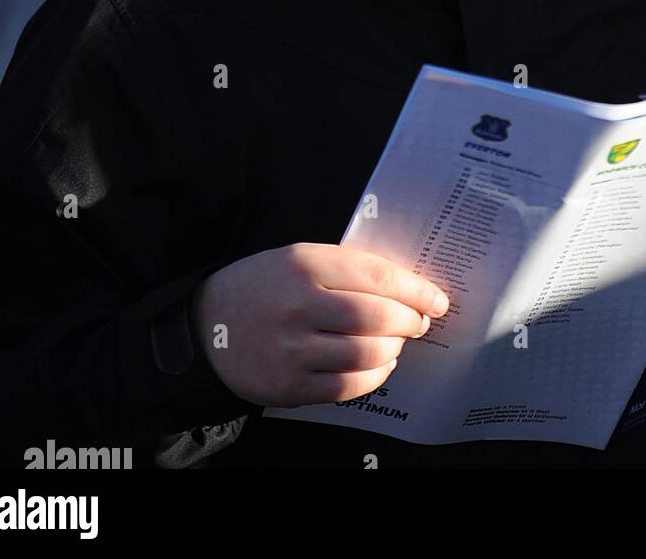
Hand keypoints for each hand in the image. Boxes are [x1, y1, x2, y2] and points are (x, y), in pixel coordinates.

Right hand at [189, 242, 449, 406]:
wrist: (208, 325)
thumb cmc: (264, 285)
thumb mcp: (299, 258)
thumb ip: (347, 269)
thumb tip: (407, 288)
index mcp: (306, 265)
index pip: (378, 275)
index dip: (416, 289)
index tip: (437, 298)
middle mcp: (300, 306)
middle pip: (378, 316)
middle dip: (410, 320)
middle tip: (419, 322)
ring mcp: (293, 349)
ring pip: (367, 354)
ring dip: (393, 349)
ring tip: (395, 343)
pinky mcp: (288, 386)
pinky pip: (347, 387)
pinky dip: (374, 378)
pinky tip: (378, 366)